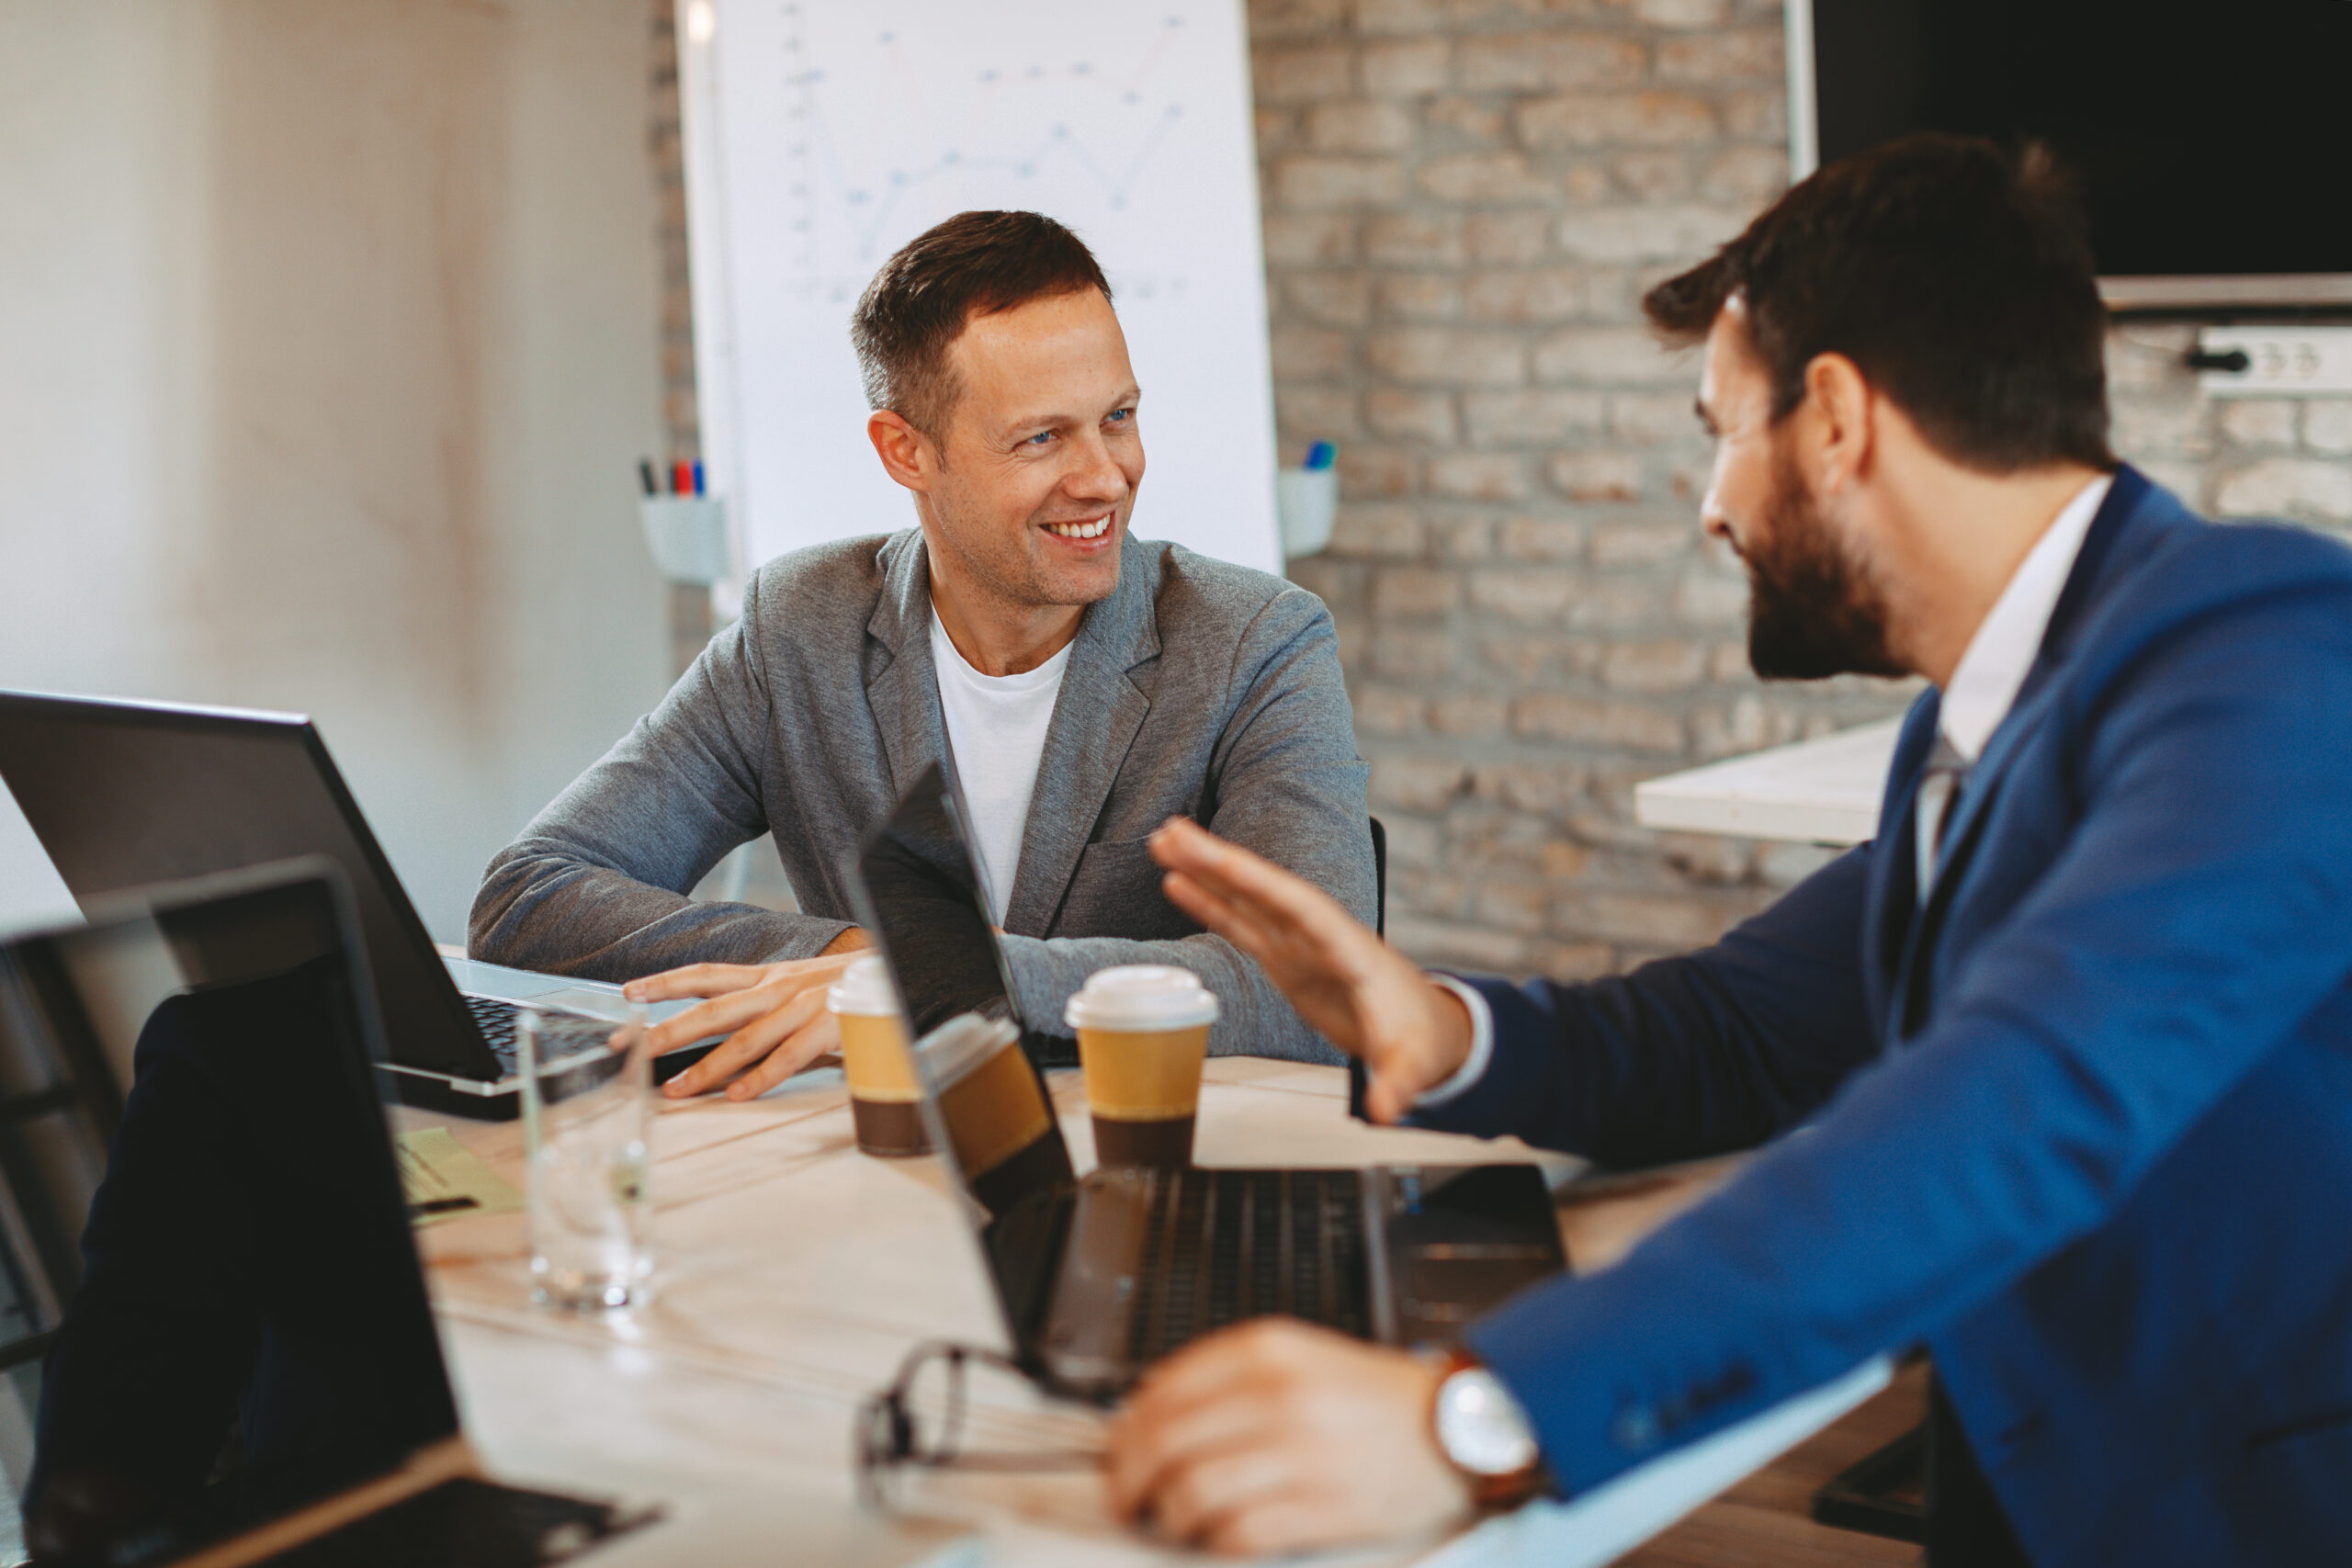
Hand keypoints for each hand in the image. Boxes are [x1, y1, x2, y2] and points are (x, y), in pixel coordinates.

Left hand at [623, 928, 871, 1100]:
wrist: (905, 973)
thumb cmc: (847, 990)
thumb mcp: (800, 989)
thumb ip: (765, 1010)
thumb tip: (724, 1041)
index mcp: (768, 976)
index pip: (706, 975)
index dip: (665, 982)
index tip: (628, 993)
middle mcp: (779, 988)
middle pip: (712, 1009)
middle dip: (665, 1030)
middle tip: (629, 1049)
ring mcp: (803, 1007)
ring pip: (744, 1038)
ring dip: (706, 1066)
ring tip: (675, 1089)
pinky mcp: (830, 1027)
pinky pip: (789, 1056)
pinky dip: (761, 1077)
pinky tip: (738, 1095)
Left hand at [1104, 1319, 1469, 1554]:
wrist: (1456, 1426)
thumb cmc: (1373, 1399)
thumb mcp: (1298, 1356)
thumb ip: (1227, 1373)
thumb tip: (1149, 1406)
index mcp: (1267, 1351)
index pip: (1163, 1390)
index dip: (1128, 1430)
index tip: (1121, 1452)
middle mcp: (1279, 1396)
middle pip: (1166, 1443)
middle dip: (1131, 1479)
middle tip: (1128, 1497)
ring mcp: (1301, 1454)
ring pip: (1193, 1492)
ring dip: (1169, 1516)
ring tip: (1171, 1521)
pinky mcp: (1322, 1507)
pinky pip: (1239, 1532)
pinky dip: (1215, 1540)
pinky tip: (1217, 1536)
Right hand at [1148, 817, 1472, 1122]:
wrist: (1427, 1028)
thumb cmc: (1420, 1036)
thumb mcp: (1412, 1063)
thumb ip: (1397, 1082)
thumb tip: (1385, 1110)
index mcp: (1348, 949)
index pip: (1304, 910)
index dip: (1264, 886)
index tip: (1225, 862)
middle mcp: (1320, 936)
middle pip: (1266, 891)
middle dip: (1221, 863)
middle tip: (1173, 834)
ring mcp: (1300, 945)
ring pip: (1248, 900)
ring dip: (1208, 870)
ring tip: (1165, 841)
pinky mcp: (1286, 959)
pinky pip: (1242, 925)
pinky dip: (1210, 903)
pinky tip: (1179, 882)